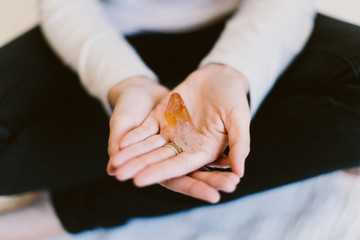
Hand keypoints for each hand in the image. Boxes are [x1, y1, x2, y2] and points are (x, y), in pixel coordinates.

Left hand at [109, 64, 250, 201]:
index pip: (179, 166)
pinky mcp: (163, 117)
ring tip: (114, 164)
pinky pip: (146, 128)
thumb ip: (240, 143)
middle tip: (119, 176)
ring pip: (149, 146)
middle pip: (159, 159)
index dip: (159, 172)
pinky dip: (134, 136)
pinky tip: (120, 143)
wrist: (220, 76)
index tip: (139, 181)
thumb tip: (241, 173)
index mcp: (203, 150)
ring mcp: (173, 131)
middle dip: (139, 167)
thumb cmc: (233, 97)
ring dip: (132, 154)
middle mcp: (186, 145)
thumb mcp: (239, 118)